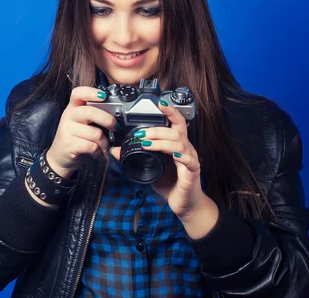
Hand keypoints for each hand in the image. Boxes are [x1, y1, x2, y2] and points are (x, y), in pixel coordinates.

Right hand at [45, 87, 116, 178]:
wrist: (60, 157)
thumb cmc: (76, 138)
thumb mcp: (82, 123)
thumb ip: (94, 115)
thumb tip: (116, 113)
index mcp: (73, 107)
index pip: (78, 93)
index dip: (92, 92)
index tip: (104, 96)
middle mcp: (68, 116)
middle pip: (90, 112)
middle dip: (108, 120)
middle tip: (116, 127)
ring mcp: (67, 130)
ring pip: (95, 133)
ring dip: (105, 143)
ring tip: (106, 147)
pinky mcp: (69, 144)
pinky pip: (92, 146)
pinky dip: (99, 151)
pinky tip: (97, 153)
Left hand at [110, 99, 205, 219]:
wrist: (185, 205)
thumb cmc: (171, 184)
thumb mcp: (150, 168)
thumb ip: (135, 158)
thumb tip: (116, 150)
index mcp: (176, 145)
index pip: (176, 123)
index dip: (169, 111)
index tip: (158, 103)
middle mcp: (185, 149)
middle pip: (175, 130)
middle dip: (156, 129)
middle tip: (140, 134)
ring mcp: (190, 159)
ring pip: (179, 143)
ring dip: (161, 142)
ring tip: (147, 144)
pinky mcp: (193, 172)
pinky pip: (189, 160)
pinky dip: (180, 155)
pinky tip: (172, 155)